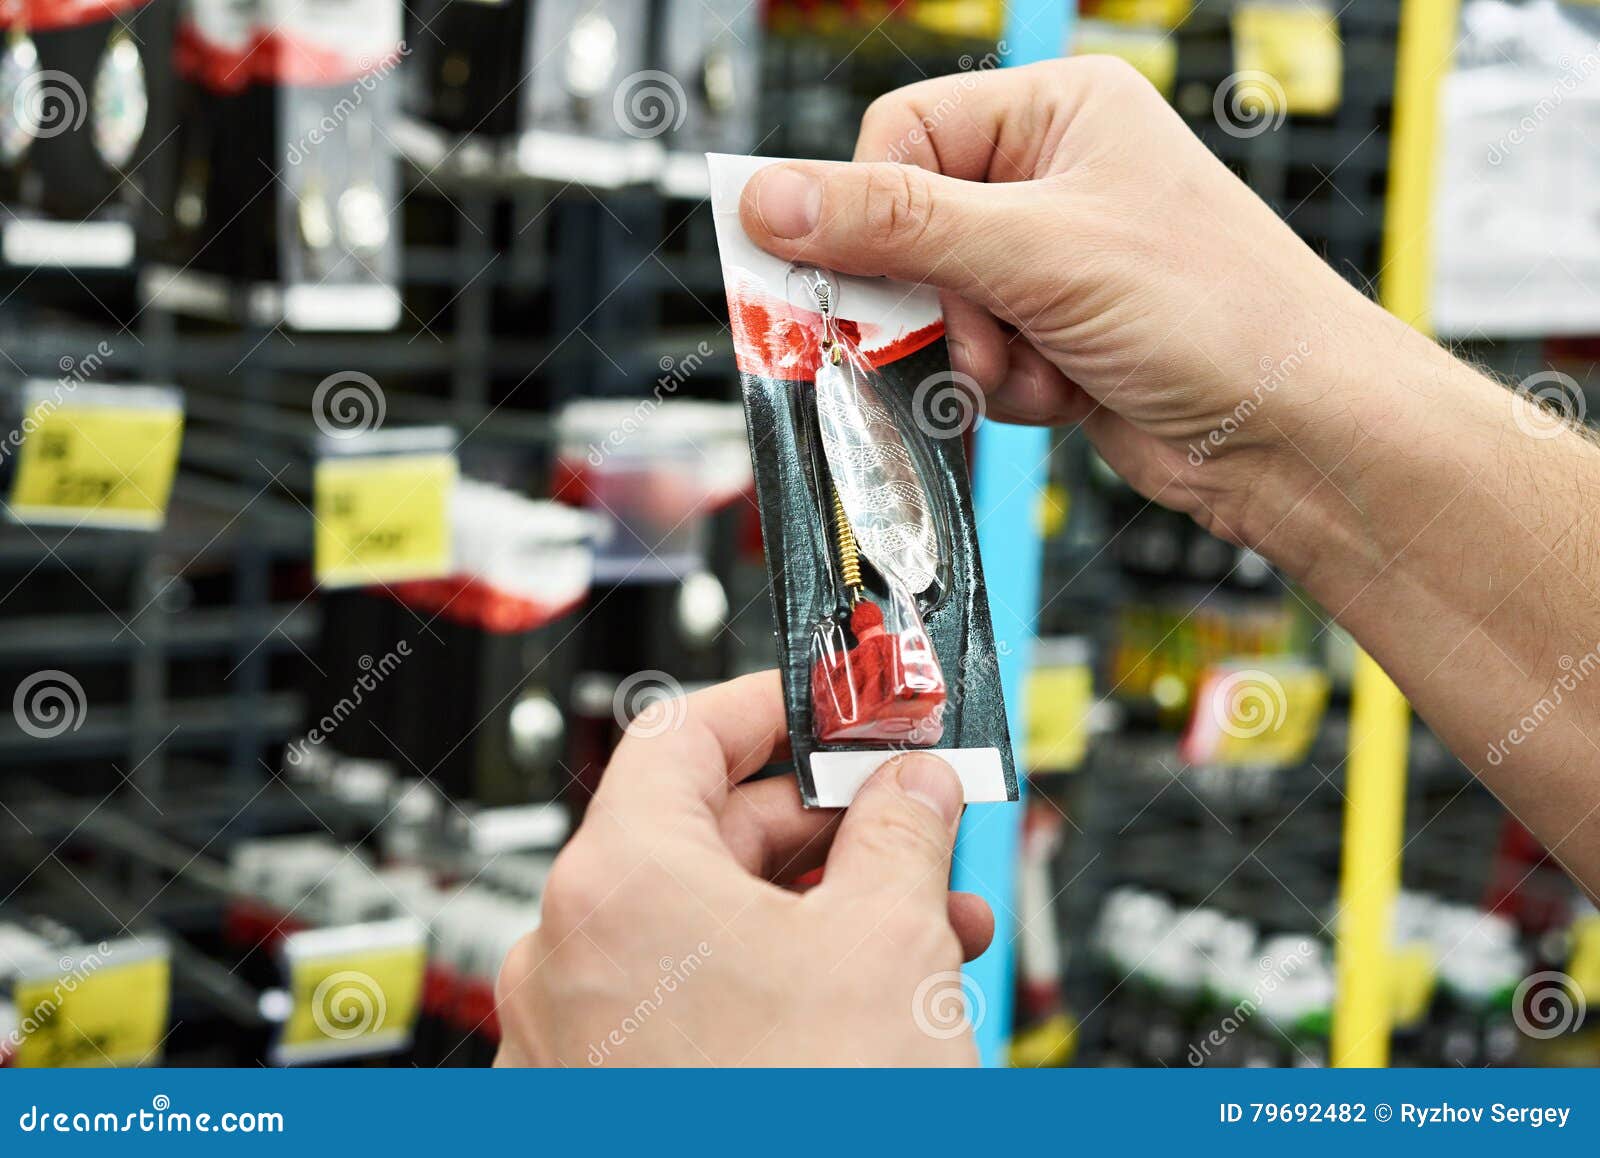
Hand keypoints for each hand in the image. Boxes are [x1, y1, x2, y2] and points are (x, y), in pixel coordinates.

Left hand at [494, 672, 995, 1065]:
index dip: (774, 709)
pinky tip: (863, 991)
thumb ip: (901, 828)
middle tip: (909, 821)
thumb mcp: (887, 938)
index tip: (834, 710)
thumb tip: (913, 787)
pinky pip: (685, 999)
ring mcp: (574, 1037)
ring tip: (922, 922)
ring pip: (703, 924)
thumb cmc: (810, 1118)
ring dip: (815, 906)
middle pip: (700, 830)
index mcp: (614, 884)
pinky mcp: (603, 1099)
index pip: (681, 733)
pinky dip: (770, 975)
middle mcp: (566, 955)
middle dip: (824, 823)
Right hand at [737, 57, 1439, 564]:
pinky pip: (972, 359)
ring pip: (934, 307)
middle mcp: (1049, 180)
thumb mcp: (1035, 251)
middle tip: (967, 334)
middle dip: (936, 302)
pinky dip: (1004, 389)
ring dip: (974, 355)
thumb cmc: (1215, 310)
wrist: (1292, 432)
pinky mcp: (1052, 337)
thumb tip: (771, 198)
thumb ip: (893, 225)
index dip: (873, 211)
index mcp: (1055, 113)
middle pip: (906, 230)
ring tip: (1041, 365)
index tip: (855, 275)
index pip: (901, 138)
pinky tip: (1066, 391)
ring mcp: (1050, 264)